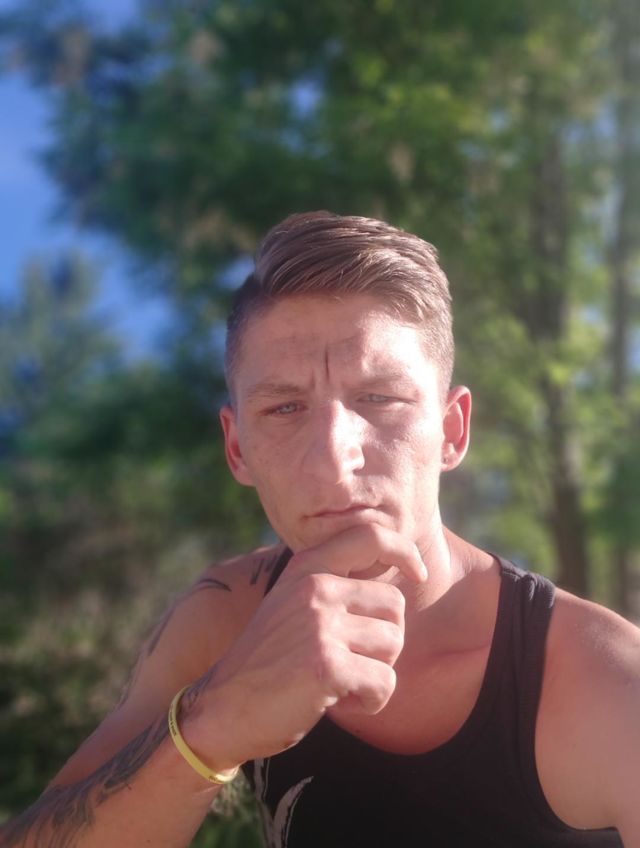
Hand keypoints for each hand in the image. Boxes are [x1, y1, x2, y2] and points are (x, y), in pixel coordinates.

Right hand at [180, 524, 425, 767]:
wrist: (221, 707)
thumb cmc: (267, 660)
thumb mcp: (292, 604)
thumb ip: (332, 584)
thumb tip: (394, 572)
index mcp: (306, 569)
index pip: (370, 536)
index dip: (403, 551)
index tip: (416, 572)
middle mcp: (315, 588)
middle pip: (395, 605)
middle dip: (383, 640)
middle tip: (349, 660)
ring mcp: (320, 625)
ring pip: (393, 646)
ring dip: (375, 672)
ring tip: (338, 681)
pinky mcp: (326, 665)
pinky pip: (384, 683)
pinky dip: (370, 701)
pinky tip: (337, 701)